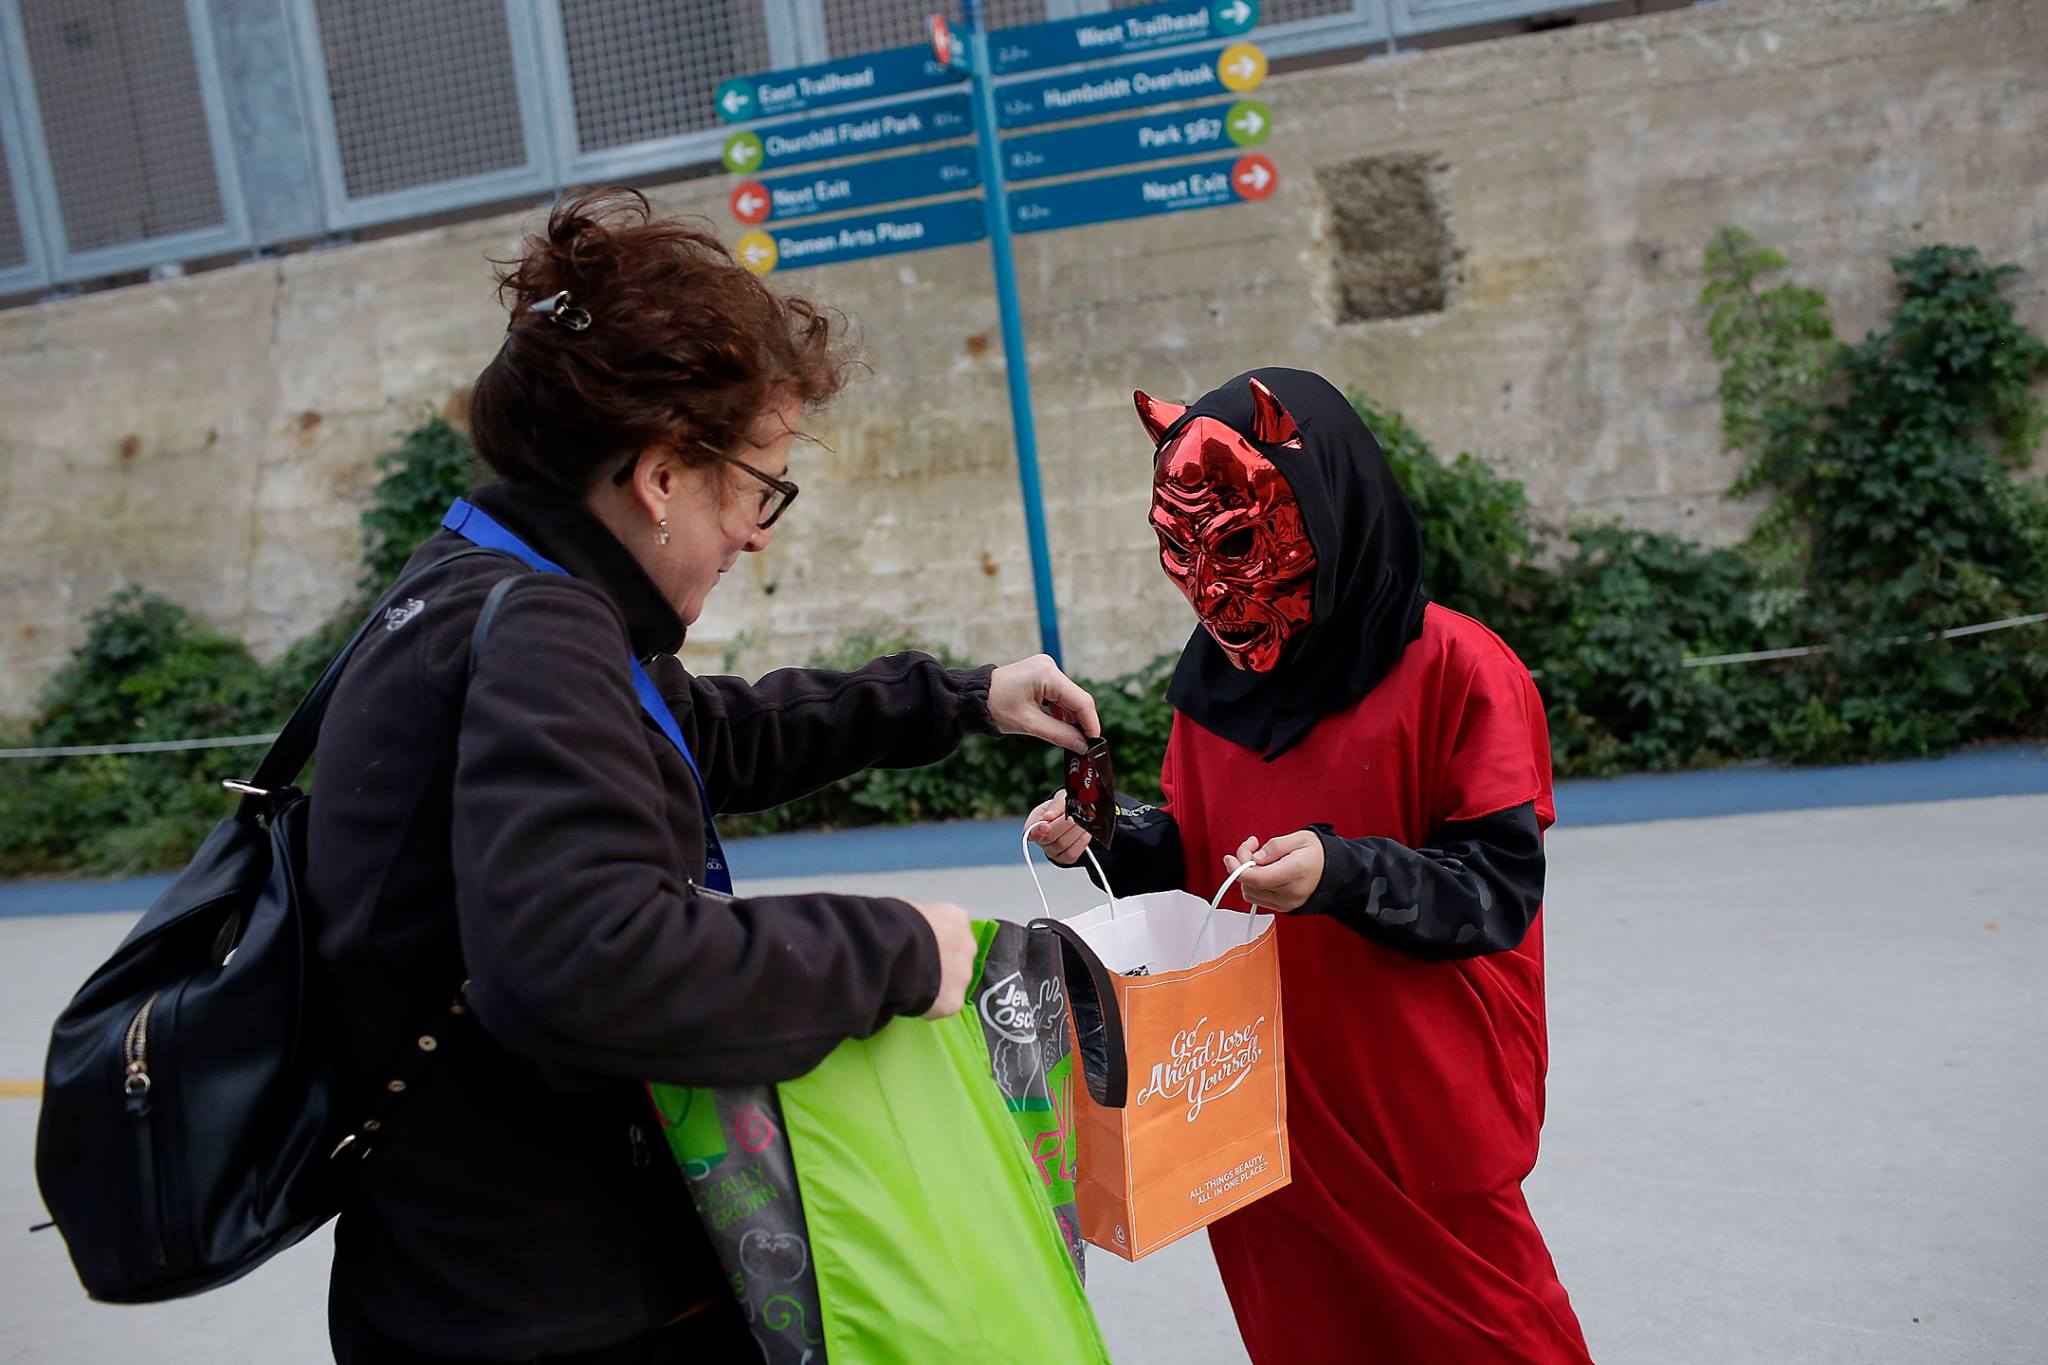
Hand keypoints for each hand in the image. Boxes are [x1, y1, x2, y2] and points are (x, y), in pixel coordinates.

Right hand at [904, 899, 977, 1018]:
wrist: (896, 950)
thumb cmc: (897, 923)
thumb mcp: (908, 911)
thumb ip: (918, 922)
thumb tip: (908, 930)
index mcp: (957, 919)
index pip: (952, 931)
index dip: (936, 942)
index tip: (920, 947)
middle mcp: (968, 946)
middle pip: (957, 959)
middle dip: (941, 965)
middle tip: (916, 969)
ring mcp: (964, 975)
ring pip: (952, 985)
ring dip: (936, 987)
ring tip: (910, 986)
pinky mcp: (955, 1001)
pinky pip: (941, 1005)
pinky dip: (928, 1006)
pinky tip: (909, 1000)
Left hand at [988, 655, 1100, 754]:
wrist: (971, 697)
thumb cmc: (995, 707)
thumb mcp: (1029, 724)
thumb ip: (1060, 735)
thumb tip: (1083, 746)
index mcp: (1047, 674)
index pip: (1081, 701)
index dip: (1091, 723)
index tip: (1096, 742)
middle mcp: (1049, 666)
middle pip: (1077, 699)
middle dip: (1082, 722)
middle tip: (1087, 745)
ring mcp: (1045, 669)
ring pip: (1069, 697)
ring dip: (1072, 718)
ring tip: (1075, 740)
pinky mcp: (1040, 675)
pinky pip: (1059, 694)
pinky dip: (1061, 711)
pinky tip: (1063, 728)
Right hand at [1026, 791, 1091, 866]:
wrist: (1072, 815)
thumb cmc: (1062, 807)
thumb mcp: (1059, 799)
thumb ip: (1055, 805)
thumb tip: (1049, 816)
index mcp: (1033, 825)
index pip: (1032, 831)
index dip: (1039, 829)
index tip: (1047, 821)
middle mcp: (1041, 840)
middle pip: (1050, 837)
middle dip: (1065, 824)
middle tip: (1075, 814)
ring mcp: (1052, 851)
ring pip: (1063, 845)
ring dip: (1076, 831)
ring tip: (1082, 820)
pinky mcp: (1065, 858)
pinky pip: (1073, 853)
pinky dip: (1081, 840)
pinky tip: (1085, 831)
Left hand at [1222, 831, 1325, 913]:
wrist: (1335, 871)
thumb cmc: (1319, 853)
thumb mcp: (1300, 838)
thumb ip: (1275, 846)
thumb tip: (1256, 858)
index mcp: (1296, 872)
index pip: (1258, 878)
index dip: (1238, 869)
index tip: (1230, 858)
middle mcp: (1291, 892)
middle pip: (1251, 885)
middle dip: (1243, 865)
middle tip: (1253, 847)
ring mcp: (1287, 903)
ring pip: (1251, 893)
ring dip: (1247, 875)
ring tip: (1259, 858)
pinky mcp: (1284, 907)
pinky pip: (1258, 898)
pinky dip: (1253, 884)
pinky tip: (1262, 870)